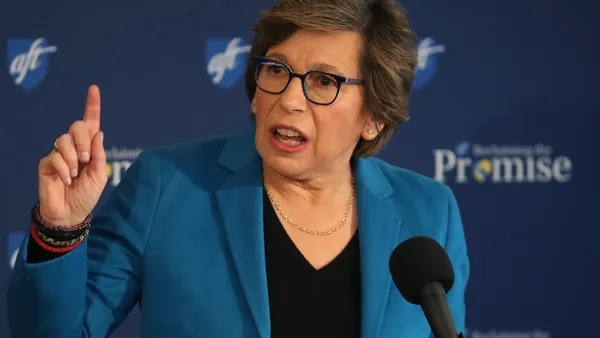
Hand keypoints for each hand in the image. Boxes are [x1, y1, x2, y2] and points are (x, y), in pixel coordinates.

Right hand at [37, 85, 107, 226]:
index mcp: (90, 148)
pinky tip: (67, 179)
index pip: (91, 123)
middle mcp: (74, 147)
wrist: (70, 214)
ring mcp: (59, 154)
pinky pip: (55, 156)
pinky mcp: (46, 163)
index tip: (94, 88)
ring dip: (74, 158)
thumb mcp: (99, 176)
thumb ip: (99, 155)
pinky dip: (65, 168)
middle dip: (83, 141)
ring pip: (64, 140)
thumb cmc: (86, 195)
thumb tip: (98, 132)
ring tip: (76, 173)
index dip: (92, 106)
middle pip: (77, 127)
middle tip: (86, 160)